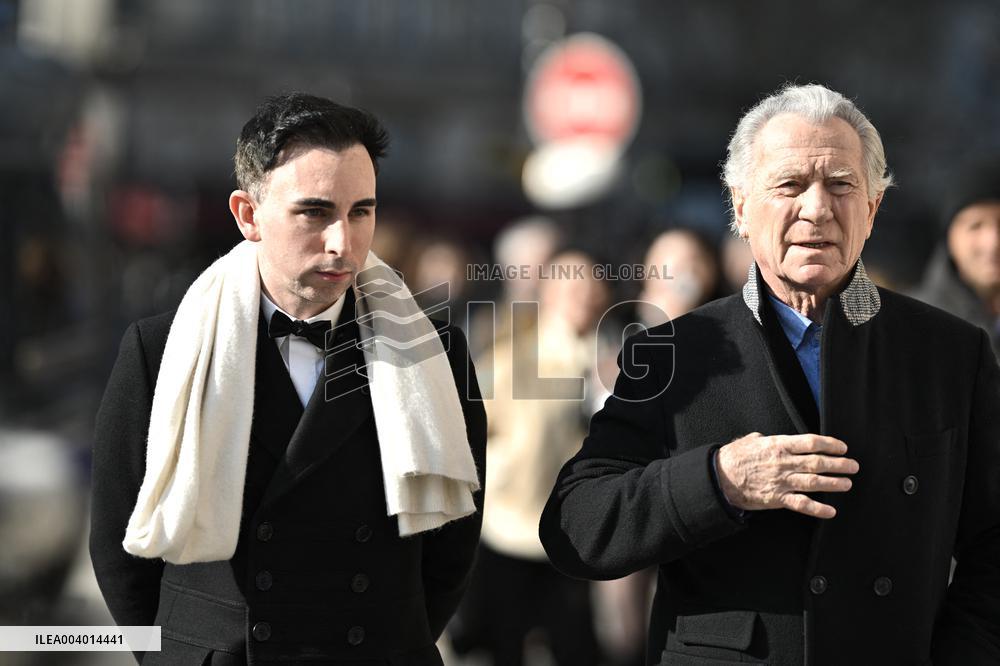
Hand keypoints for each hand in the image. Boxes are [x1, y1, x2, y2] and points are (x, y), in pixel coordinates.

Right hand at [715, 433, 858, 518]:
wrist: (719, 478)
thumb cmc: (734, 457)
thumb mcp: (750, 440)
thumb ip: (764, 438)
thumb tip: (766, 437)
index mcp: (778, 445)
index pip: (811, 442)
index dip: (830, 445)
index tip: (842, 447)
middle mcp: (783, 462)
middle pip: (818, 462)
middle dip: (839, 464)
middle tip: (853, 466)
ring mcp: (781, 481)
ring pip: (814, 482)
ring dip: (834, 483)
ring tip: (847, 484)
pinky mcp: (777, 498)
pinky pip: (801, 504)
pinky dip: (817, 509)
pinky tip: (830, 511)